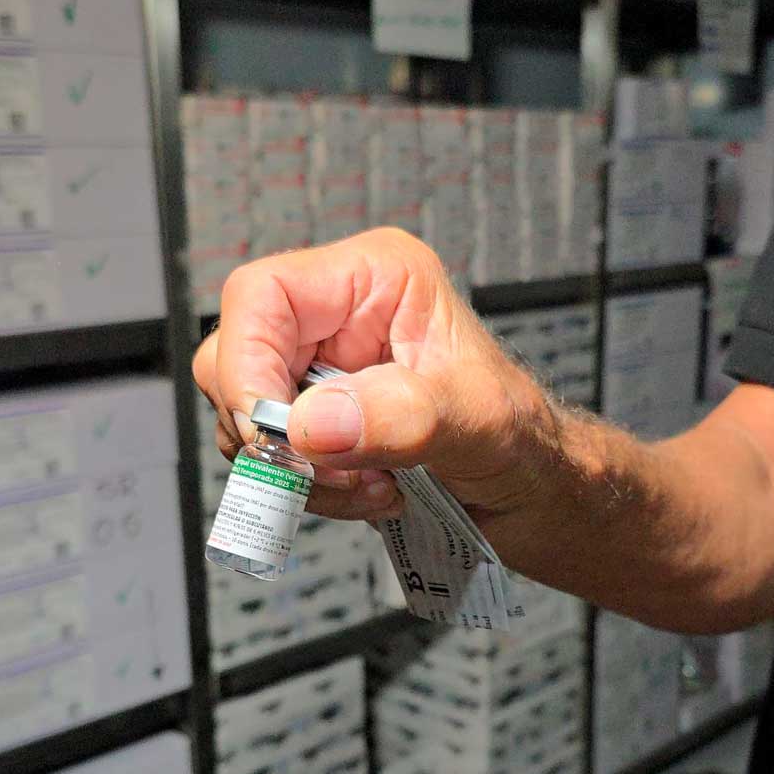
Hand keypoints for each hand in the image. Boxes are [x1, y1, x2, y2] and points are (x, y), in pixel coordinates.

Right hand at [193, 228, 552, 523]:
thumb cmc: (525, 439)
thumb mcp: (478, 421)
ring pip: (247, 419)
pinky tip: (372, 494)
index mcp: (377, 279)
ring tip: (374, 486)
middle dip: (278, 432)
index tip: (275, 433)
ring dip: (301, 473)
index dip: (248, 365)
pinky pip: (273, 459)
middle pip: (237, 359)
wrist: (537, 492)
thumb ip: (400, 416)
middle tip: (335, 472)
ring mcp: (325, 374)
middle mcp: (339, 319)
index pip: (263, 296)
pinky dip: (312, 491)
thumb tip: (310, 423)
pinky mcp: (320, 424)